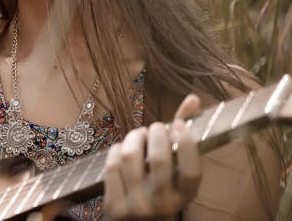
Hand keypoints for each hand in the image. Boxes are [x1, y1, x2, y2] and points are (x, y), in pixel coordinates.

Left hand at [103, 94, 201, 219]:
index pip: (192, 170)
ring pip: (130, 156)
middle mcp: (163, 204)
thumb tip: (193, 98)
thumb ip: (183, 139)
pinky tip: (122, 150)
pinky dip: (116, 149)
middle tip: (155, 128)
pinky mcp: (113, 205)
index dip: (186, 142)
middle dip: (156, 132)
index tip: (178, 124)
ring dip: (133, 137)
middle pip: (159, 158)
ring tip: (139, 135)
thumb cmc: (161, 192)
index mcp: (184, 197)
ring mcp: (136, 206)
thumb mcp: (177, 175)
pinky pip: (111, 164)